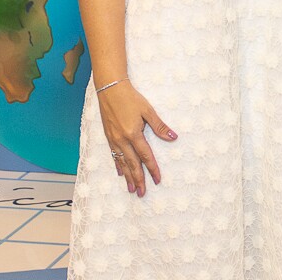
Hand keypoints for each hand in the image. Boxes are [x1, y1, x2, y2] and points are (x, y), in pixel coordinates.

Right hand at [96, 82, 176, 196]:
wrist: (110, 89)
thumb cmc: (131, 98)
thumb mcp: (148, 110)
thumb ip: (159, 126)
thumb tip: (173, 137)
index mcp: (133, 134)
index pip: (145, 156)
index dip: (152, 169)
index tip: (157, 180)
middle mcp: (122, 140)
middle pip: (132, 164)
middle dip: (138, 179)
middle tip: (142, 193)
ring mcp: (113, 139)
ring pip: (122, 163)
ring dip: (128, 177)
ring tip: (131, 189)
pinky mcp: (108, 137)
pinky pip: (114, 155)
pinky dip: (118, 165)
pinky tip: (120, 173)